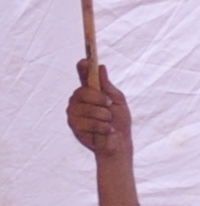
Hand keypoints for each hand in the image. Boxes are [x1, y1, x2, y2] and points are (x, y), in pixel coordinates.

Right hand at [62, 70, 135, 205]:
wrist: (119, 144)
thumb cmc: (119, 122)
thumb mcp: (118, 102)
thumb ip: (108, 86)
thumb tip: (101, 67)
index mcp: (89, 93)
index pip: (83, 77)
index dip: (82, 69)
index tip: (84, 61)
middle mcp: (78, 101)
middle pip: (83, 92)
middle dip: (100, 99)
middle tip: (109, 106)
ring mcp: (73, 113)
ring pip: (86, 108)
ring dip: (103, 116)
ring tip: (108, 122)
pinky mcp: (74, 126)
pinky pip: (87, 122)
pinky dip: (102, 127)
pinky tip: (106, 131)